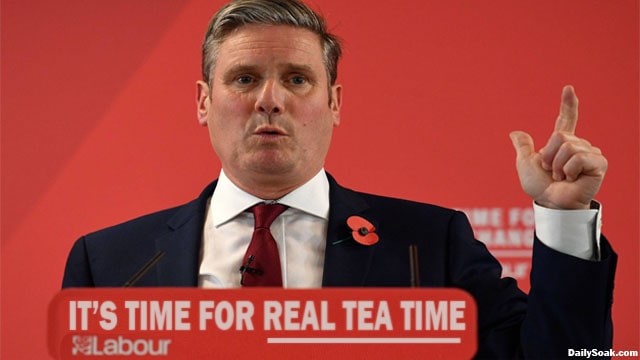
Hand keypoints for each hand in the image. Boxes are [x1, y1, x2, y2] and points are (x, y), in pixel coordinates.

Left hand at [509, 86, 606, 209]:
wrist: (551, 203)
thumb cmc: (540, 187)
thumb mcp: (525, 164)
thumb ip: (523, 148)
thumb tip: (515, 133)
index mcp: (562, 144)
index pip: (566, 119)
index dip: (568, 104)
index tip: (568, 89)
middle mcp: (578, 146)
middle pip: (560, 136)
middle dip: (549, 156)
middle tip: (552, 172)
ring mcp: (590, 154)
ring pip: (567, 146)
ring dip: (558, 165)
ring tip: (562, 177)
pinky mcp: (599, 163)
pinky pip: (578, 157)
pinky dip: (568, 170)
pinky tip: (572, 179)